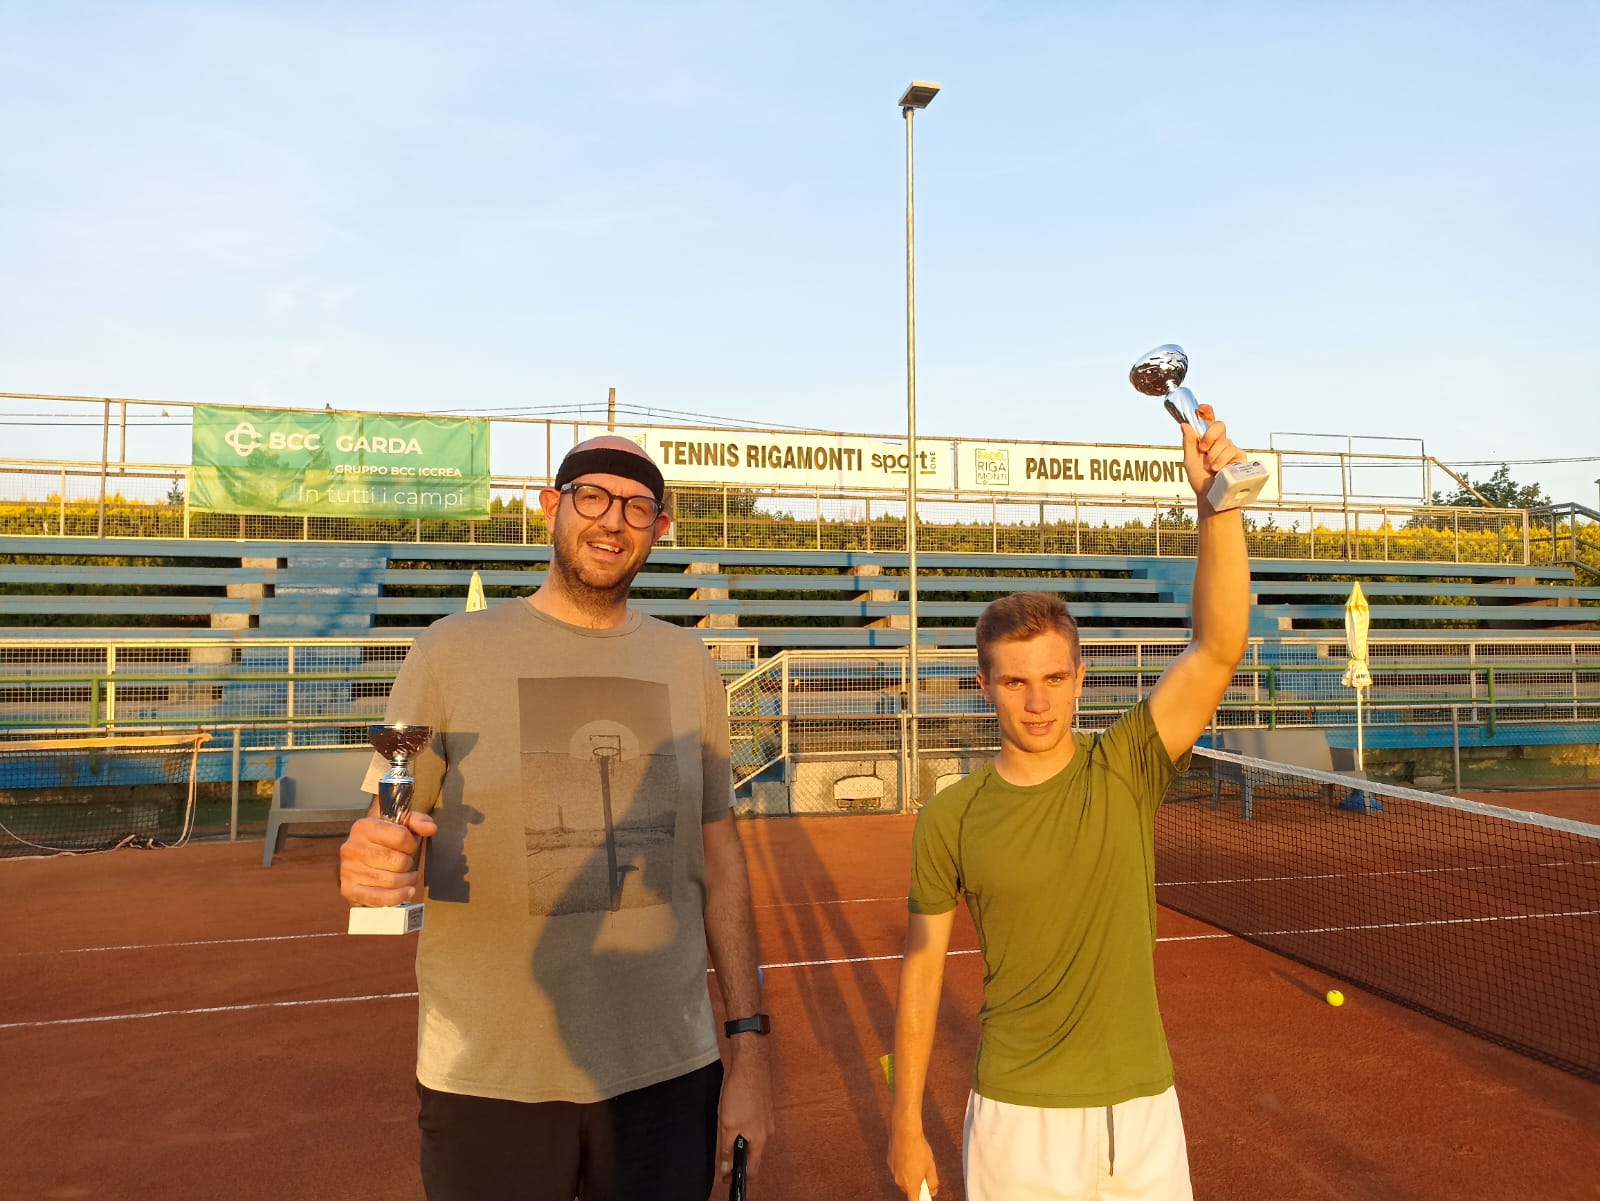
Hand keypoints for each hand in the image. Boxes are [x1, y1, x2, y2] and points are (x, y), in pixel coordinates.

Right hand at [339, 811, 435, 905]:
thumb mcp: (402, 822)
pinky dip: (396, 897)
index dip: (412, 844)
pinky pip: (378, 898)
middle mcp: (352, 847)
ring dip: (406, 880)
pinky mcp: (349, 889)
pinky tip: (406, 892)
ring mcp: (348, 869)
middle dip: (409, 864)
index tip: (410, 847)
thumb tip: (430, 828)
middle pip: (397, 862)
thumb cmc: (385, 837)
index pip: (400, 837)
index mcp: (364, 826)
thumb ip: (419, 821)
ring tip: (407, 876)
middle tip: (407, 863)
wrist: (364, 852)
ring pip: (391, 881)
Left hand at [717, 1041, 774, 1182]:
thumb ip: (727, 1148)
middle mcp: (767, 1131)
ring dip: (739, 1138)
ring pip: (752, 1137)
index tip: (727, 1178)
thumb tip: (726, 1168)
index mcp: (760, 1139)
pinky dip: (743, 1126)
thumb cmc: (741, 1092)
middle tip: (722, 1152)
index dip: (739, 1177)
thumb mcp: (727, 1125)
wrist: (751, 1064)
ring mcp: (767, 1118)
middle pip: (753, 1153)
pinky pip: (753, 1124)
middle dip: (737, 1155)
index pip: (753, 1169)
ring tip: (726, 1127)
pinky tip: (733, 1114)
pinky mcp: (764, 1107)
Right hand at [888, 1126, 938, 1199]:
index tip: (925, 1196)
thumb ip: (933, 1183)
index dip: (921, 1199)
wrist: (905, 1132)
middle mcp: (899, 1181)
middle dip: (916, 1184)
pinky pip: (898, 1168)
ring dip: (909, 1173)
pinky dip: (903, 1164)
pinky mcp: (889, 1161)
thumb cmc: (919, 1149)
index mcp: (910, 1185)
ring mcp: (893, 1171)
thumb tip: (933, 1191)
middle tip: (924, 1172)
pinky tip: (909, 1154)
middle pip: (908, 1189)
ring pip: (903, 1177)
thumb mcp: (931, 1167)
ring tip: (916, 1159)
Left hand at [1181, 404, 1247, 511]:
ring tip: (1210, 468)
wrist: (1211, 497)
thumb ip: (1188, 443)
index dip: (1206, 412)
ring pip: (1224, 441)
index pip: (1208, 421)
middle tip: (1203, 449)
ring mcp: (1231, 449)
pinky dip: (1222, 460)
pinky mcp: (1240, 457)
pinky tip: (1218, 470)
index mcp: (1206, 440)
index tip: (1201, 409)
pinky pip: (1231, 450)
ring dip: (1213, 455)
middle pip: (1219, 425)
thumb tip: (1184, 424)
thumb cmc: (1200, 481)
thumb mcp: (1190, 461)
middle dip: (1209, 435)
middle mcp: (1220, 442)